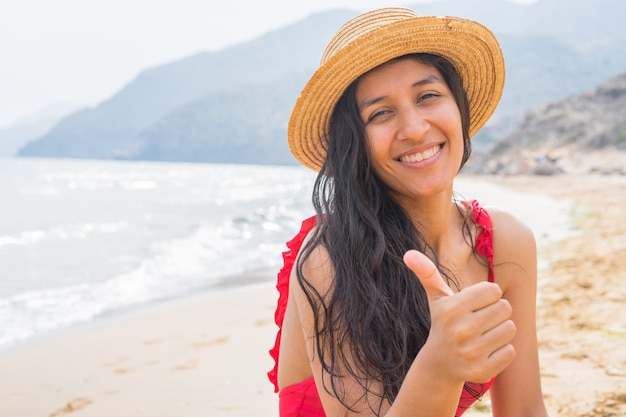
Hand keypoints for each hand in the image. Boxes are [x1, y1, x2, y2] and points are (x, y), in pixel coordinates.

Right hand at [403, 250, 515, 382]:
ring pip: (510, 328)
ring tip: (483, 335)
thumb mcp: (436, 298)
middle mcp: (461, 331)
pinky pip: (510, 351)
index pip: (494, 290)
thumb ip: (426, 272)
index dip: (488, 295)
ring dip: (500, 330)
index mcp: (452, 309)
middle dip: (496, 312)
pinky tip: (485, 351)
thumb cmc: (443, 322)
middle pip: (505, 307)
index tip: (475, 304)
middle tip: (479, 320)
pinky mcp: (482, 371)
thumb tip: (408, 253)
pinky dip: (502, 350)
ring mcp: (471, 353)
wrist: (439, 364)